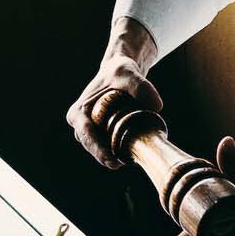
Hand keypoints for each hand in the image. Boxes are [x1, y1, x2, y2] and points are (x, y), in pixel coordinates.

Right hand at [67, 17, 161, 169]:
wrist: (120, 71)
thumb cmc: (119, 71)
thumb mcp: (128, 73)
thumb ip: (141, 87)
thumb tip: (157, 107)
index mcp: (78, 112)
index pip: (86, 134)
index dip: (97, 149)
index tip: (111, 160)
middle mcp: (80, 123)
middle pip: (91, 146)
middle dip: (104, 157)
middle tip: (119, 164)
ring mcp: (90, 130)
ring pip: (99, 149)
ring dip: (111, 156)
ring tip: (127, 160)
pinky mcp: (101, 133)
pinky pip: (107, 146)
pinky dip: (117, 151)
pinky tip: (129, 155)